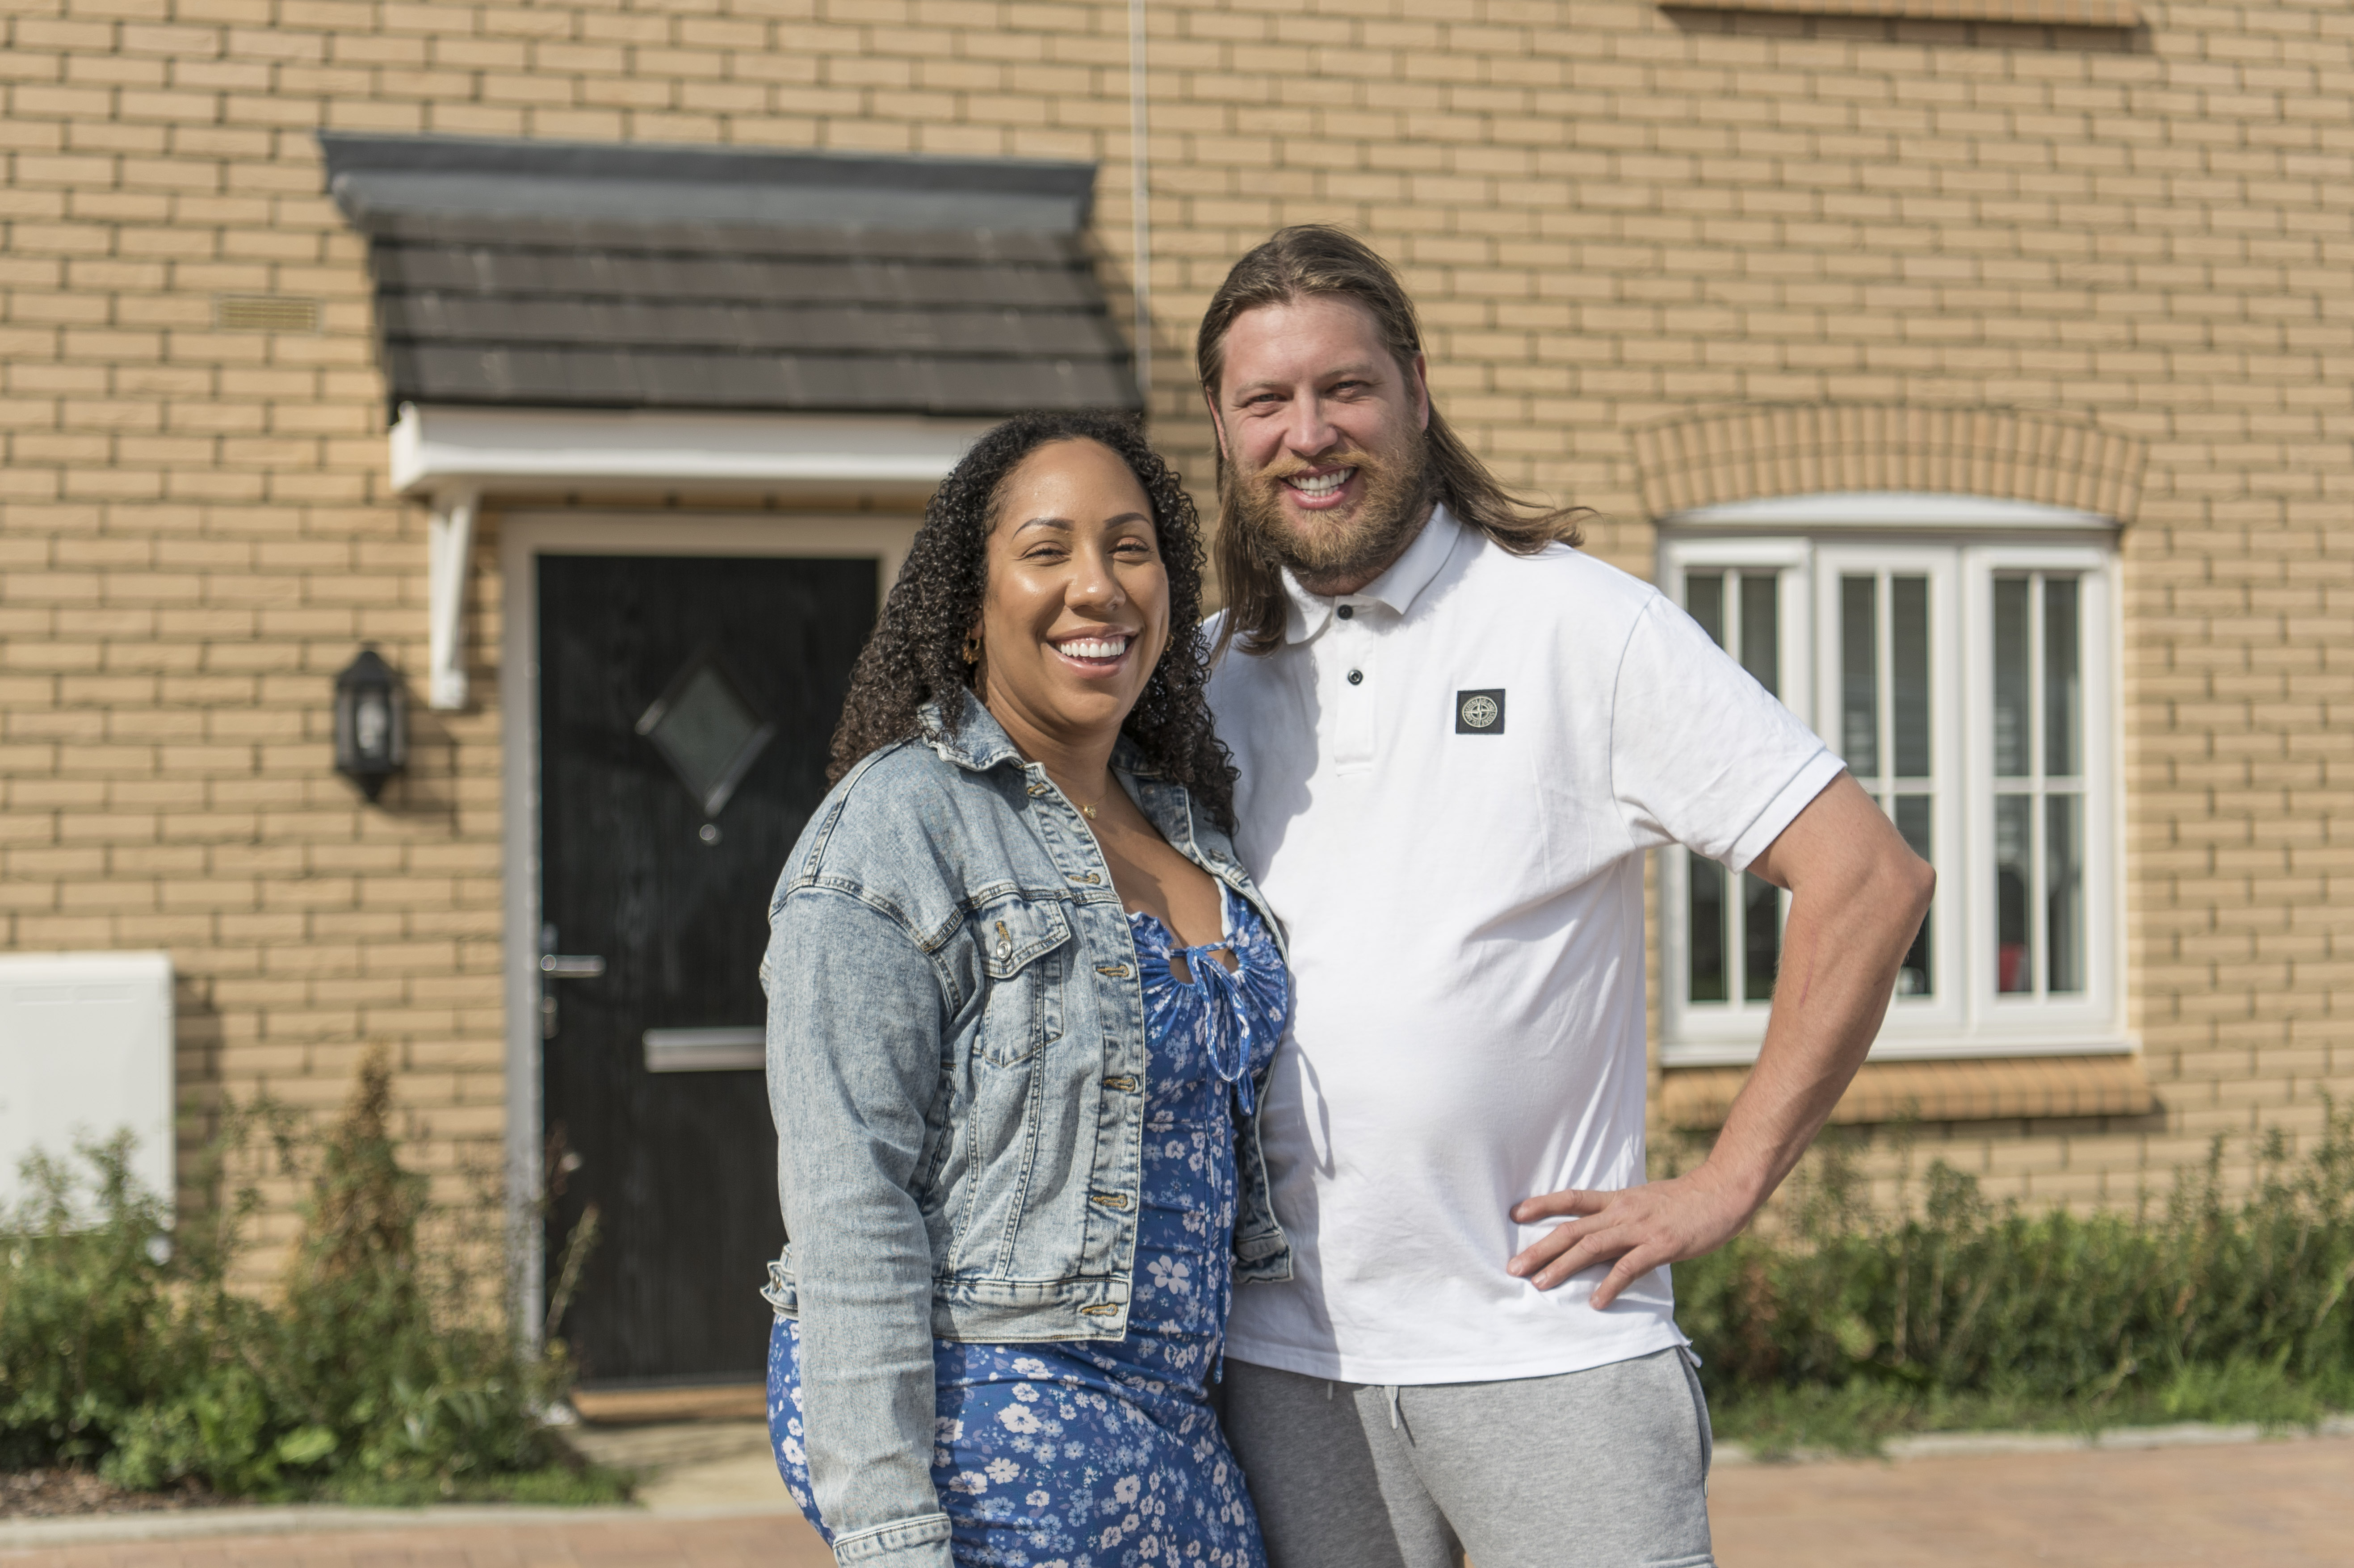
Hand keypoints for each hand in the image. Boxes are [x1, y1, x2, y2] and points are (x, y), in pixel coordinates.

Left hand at [1505, 1166, 1754, 1308]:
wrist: (1722, 1192)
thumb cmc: (1684, 1201)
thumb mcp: (1645, 1201)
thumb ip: (1621, 1216)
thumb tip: (1598, 1235)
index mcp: (1618, 1200)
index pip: (1571, 1199)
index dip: (1541, 1205)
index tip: (1514, 1214)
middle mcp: (1622, 1212)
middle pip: (1571, 1229)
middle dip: (1539, 1248)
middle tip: (1512, 1267)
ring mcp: (1640, 1229)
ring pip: (1591, 1247)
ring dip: (1562, 1266)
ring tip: (1539, 1284)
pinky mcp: (1661, 1246)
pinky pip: (1629, 1267)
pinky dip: (1609, 1285)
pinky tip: (1596, 1302)